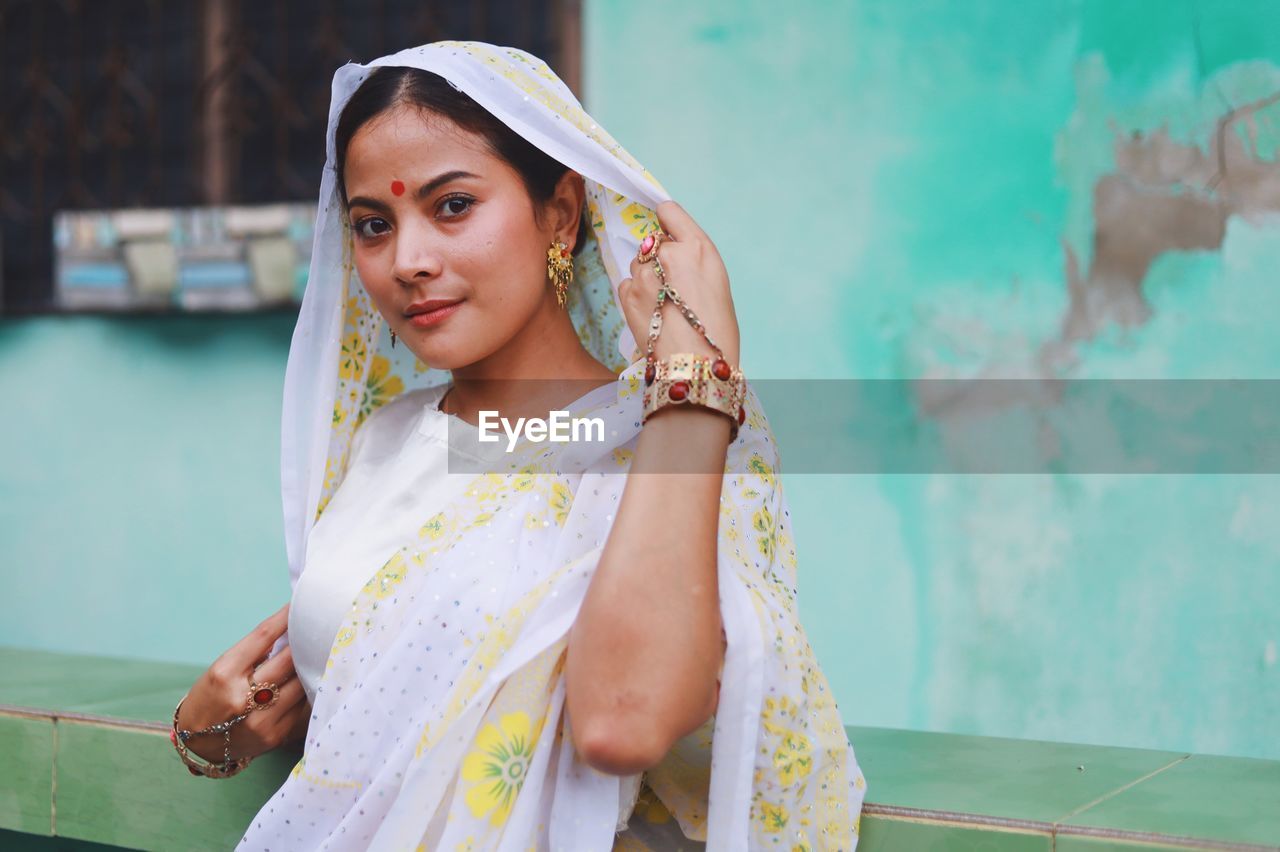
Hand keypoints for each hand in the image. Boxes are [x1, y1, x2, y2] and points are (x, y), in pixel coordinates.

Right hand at [177, 602, 310, 762]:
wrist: (198, 744)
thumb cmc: (212, 697)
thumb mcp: (223, 669)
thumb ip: (255, 653)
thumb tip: (292, 631)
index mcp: (224, 673)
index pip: (263, 636)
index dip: (285, 617)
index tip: (299, 604)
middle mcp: (241, 697)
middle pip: (287, 660)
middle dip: (305, 641)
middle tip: (320, 626)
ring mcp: (260, 720)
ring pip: (300, 682)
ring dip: (311, 665)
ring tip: (322, 651)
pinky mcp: (275, 735)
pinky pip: (303, 705)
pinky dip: (308, 689)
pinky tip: (314, 678)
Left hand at [617, 201, 740, 367]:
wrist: (694, 367)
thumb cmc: (715, 332)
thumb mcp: (717, 284)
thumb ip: (693, 261)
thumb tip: (674, 256)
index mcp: (699, 248)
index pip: (670, 212)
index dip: (668, 223)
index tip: (667, 233)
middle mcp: (668, 254)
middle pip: (653, 241)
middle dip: (659, 257)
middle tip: (673, 287)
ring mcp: (644, 273)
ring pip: (638, 262)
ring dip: (646, 276)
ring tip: (663, 304)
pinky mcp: (627, 294)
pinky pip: (627, 283)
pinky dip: (635, 294)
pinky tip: (651, 313)